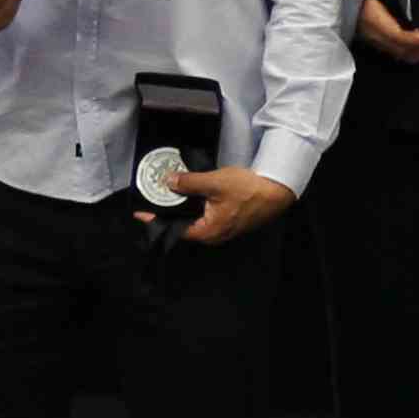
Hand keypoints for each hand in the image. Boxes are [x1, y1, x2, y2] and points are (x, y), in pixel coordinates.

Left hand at [163, 164, 295, 246]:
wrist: (277, 190)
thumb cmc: (248, 190)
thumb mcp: (214, 183)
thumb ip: (189, 183)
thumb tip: (169, 182)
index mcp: (208, 232)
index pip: (174, 229)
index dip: (156, 220)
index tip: (141, 213)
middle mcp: (214, 235)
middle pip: (184, 226)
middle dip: (169, 212)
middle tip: (154, 199)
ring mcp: (223, 229)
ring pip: (196, 220)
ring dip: (183, 208)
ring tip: (170, 194)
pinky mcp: (230, 220)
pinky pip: (206, 215)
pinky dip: (196, 206)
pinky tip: (192, 193)